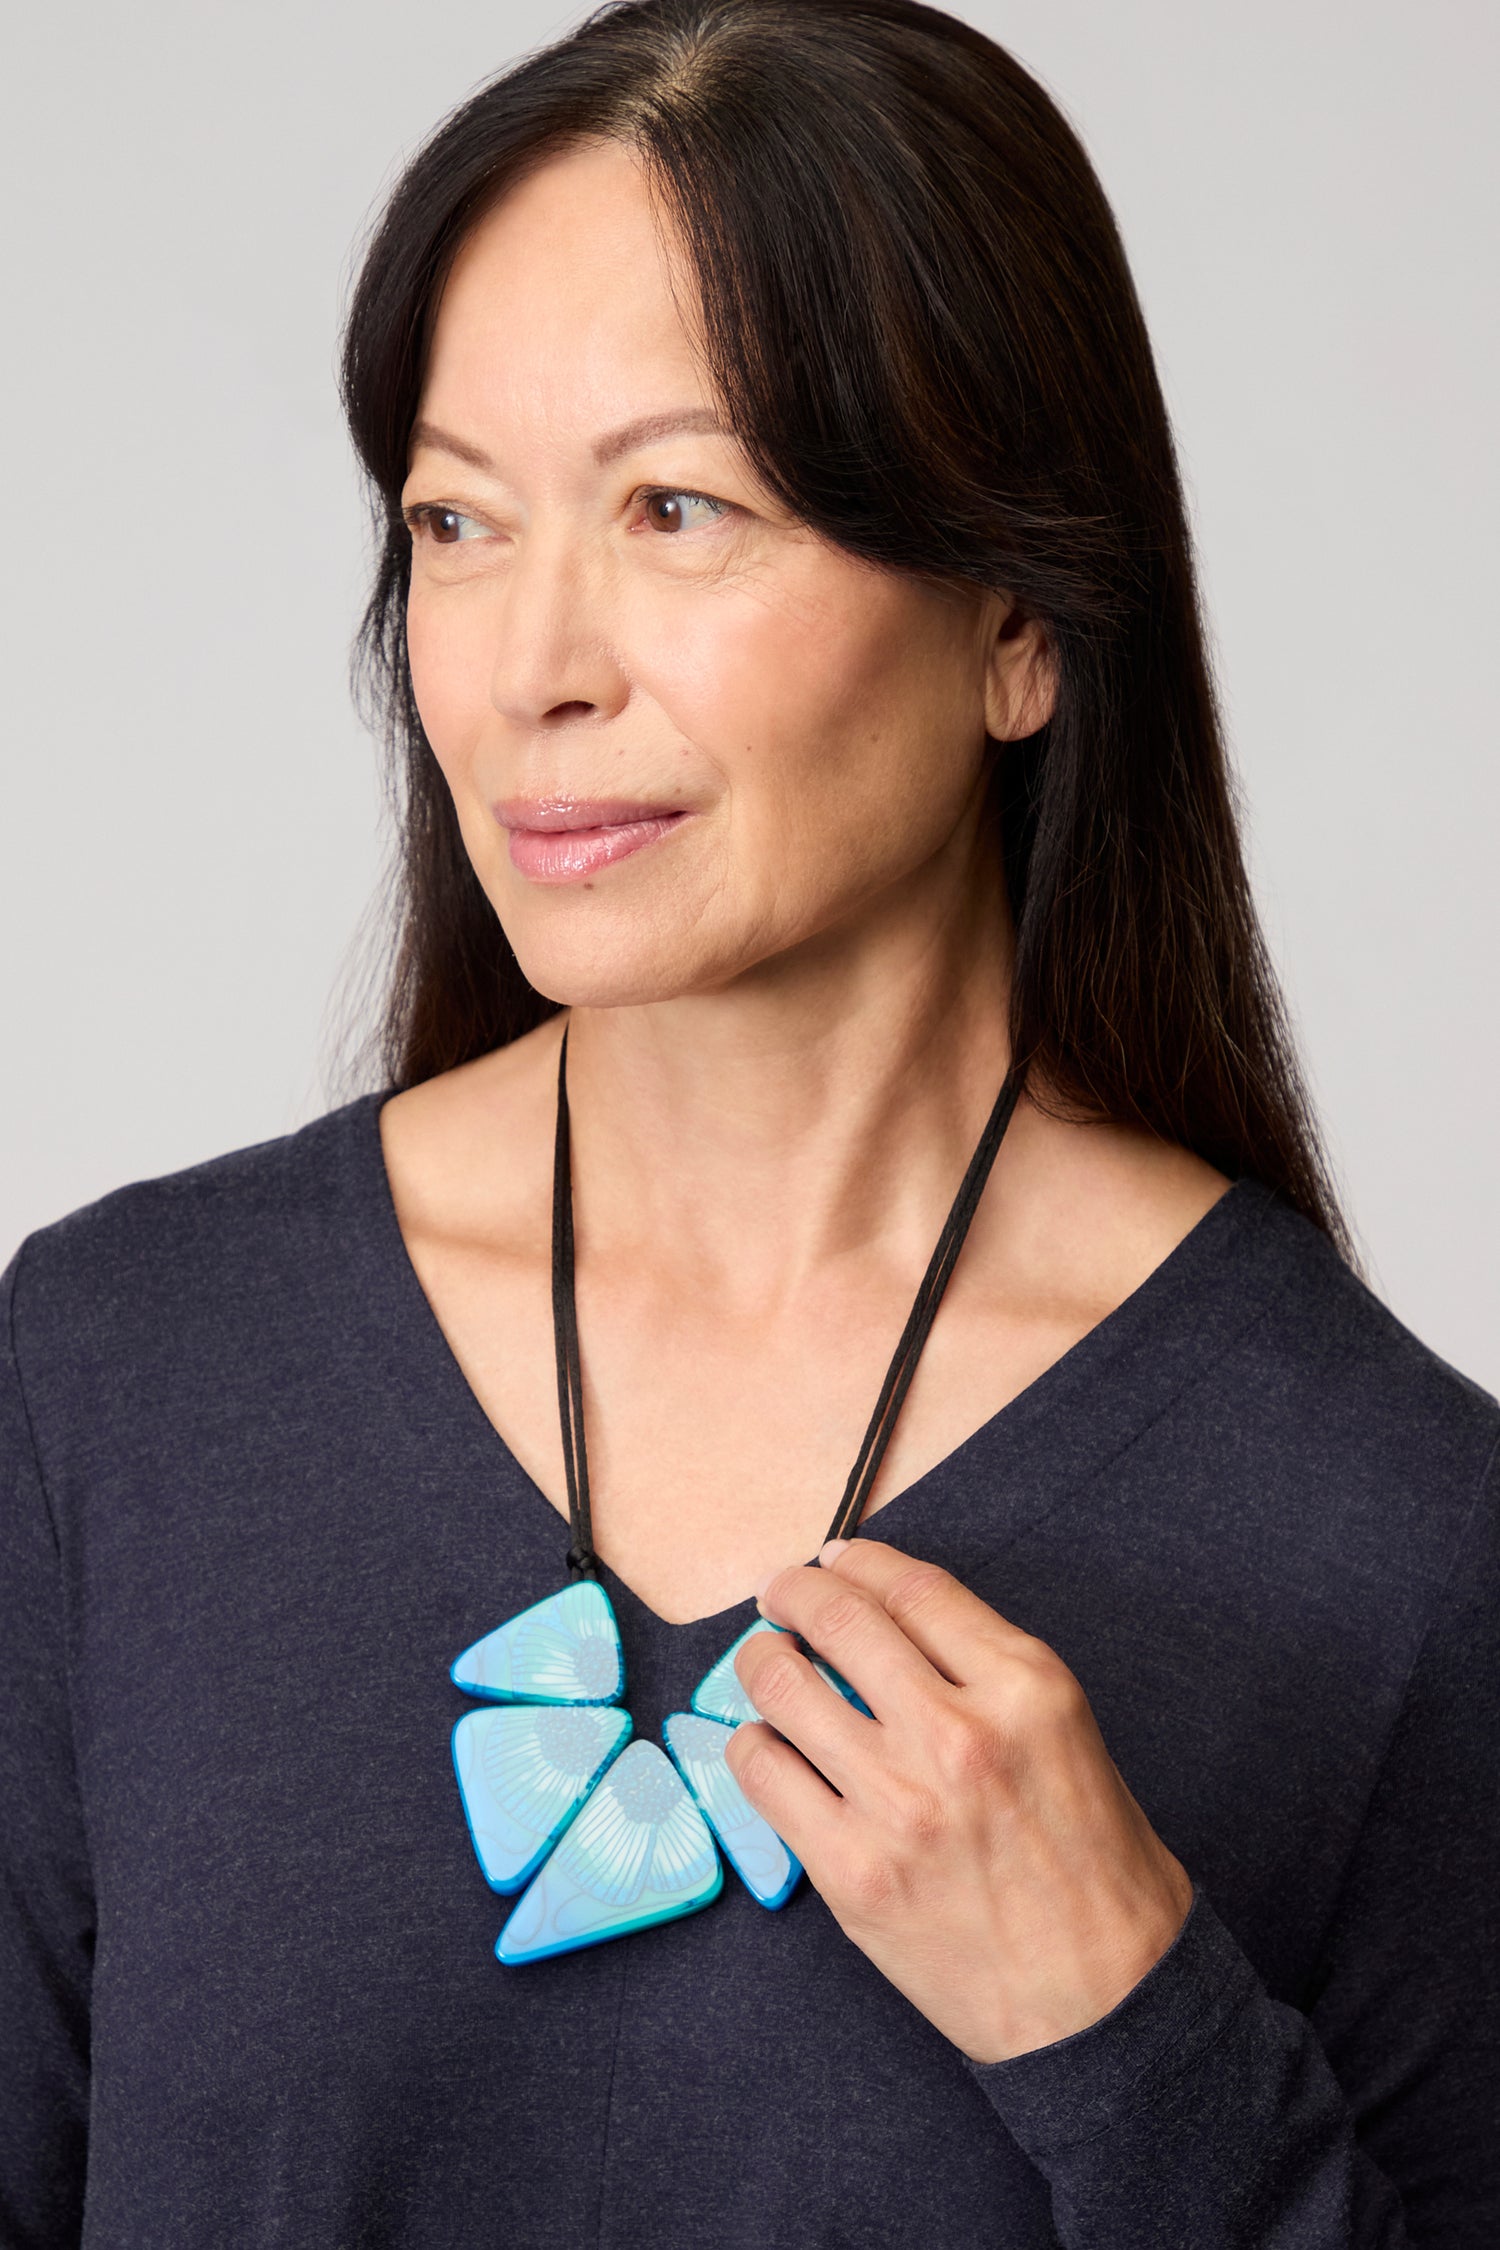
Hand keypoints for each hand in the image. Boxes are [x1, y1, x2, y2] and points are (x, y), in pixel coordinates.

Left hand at [723, 1536, 1192, 2063]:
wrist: (1104, 2002)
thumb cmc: (1095, 1869)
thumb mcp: (1067, 1733)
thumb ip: (984, 1672)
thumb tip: (888, 1624)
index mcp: (1025, 1688)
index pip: (912, 1586)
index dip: (858, 1560)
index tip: (834, 1560)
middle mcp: (958, 1732)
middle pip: (838, 1617)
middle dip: (792, 1591)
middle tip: (779, 1594)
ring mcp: (898, 1803)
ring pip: (782, 1686)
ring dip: (760, 1660)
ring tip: (764, 1662)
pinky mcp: (852, 1871)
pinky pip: (763, 1773)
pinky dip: (752, 1745)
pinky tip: (765, 1745)